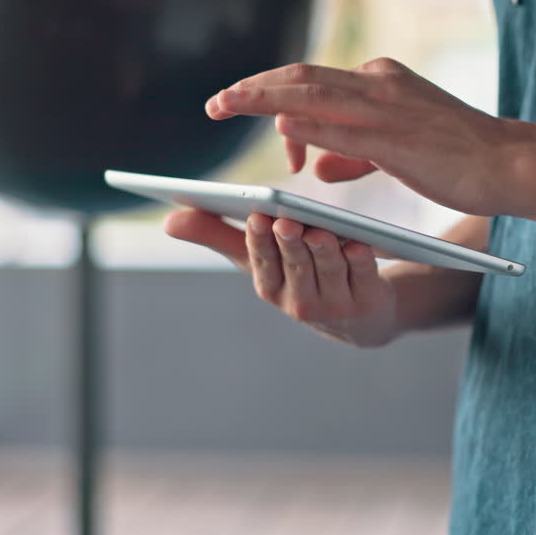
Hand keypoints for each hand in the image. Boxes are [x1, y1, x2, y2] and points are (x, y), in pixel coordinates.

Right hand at [164, 209, 399, 347]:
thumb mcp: (260, 258)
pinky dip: (361, 261)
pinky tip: (358, 243)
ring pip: (328, 272)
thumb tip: (168, 220)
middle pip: (295, 267)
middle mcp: (299, 302)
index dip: (259, 242)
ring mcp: (335, 305)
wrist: (359, 316)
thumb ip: (218, 235)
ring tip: (319, 230)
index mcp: (270, 287)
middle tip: (284, 221)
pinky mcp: (367, 303)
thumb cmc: (300, 276)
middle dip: (289, 245)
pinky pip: (364, 277)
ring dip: (324, 251)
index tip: (256, 218)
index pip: (261, 263)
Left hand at [205, 57, 518, 216]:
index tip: (265, 131)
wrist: (509, 164)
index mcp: (379, 81)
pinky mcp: (396, 137)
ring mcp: (386, 107)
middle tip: (214, 103)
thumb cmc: (459, 159)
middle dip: (252, 89)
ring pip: (310, 92)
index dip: (277, 102)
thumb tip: (313, 165)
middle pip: (300, 76)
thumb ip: (352, 154)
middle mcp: (378, 84)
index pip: (313, 83)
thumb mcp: (397, 150)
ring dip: (262, 98)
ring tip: (224, 105)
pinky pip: (341, 127)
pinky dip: (306, 125)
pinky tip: (279, 128)